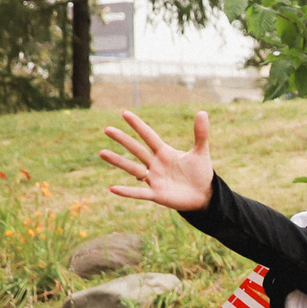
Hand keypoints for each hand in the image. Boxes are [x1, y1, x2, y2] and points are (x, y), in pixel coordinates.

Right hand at [99, 110, 215, 211]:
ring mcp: (154, 179)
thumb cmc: (201, 173)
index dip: (138, 125)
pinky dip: (126, 191)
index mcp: (165, 152)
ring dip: (118, 161)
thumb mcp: (201, 152)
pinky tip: (112, 189)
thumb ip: (201, 134)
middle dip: (123, 139)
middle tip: (107, 129)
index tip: (124, 113)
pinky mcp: (157, 195)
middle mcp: (156, 164)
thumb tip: (203, 112)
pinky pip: (139, 193)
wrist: (205, 195)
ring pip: (133, 169)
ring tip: (101, 152)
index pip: (148, 136)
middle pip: (137, 149)